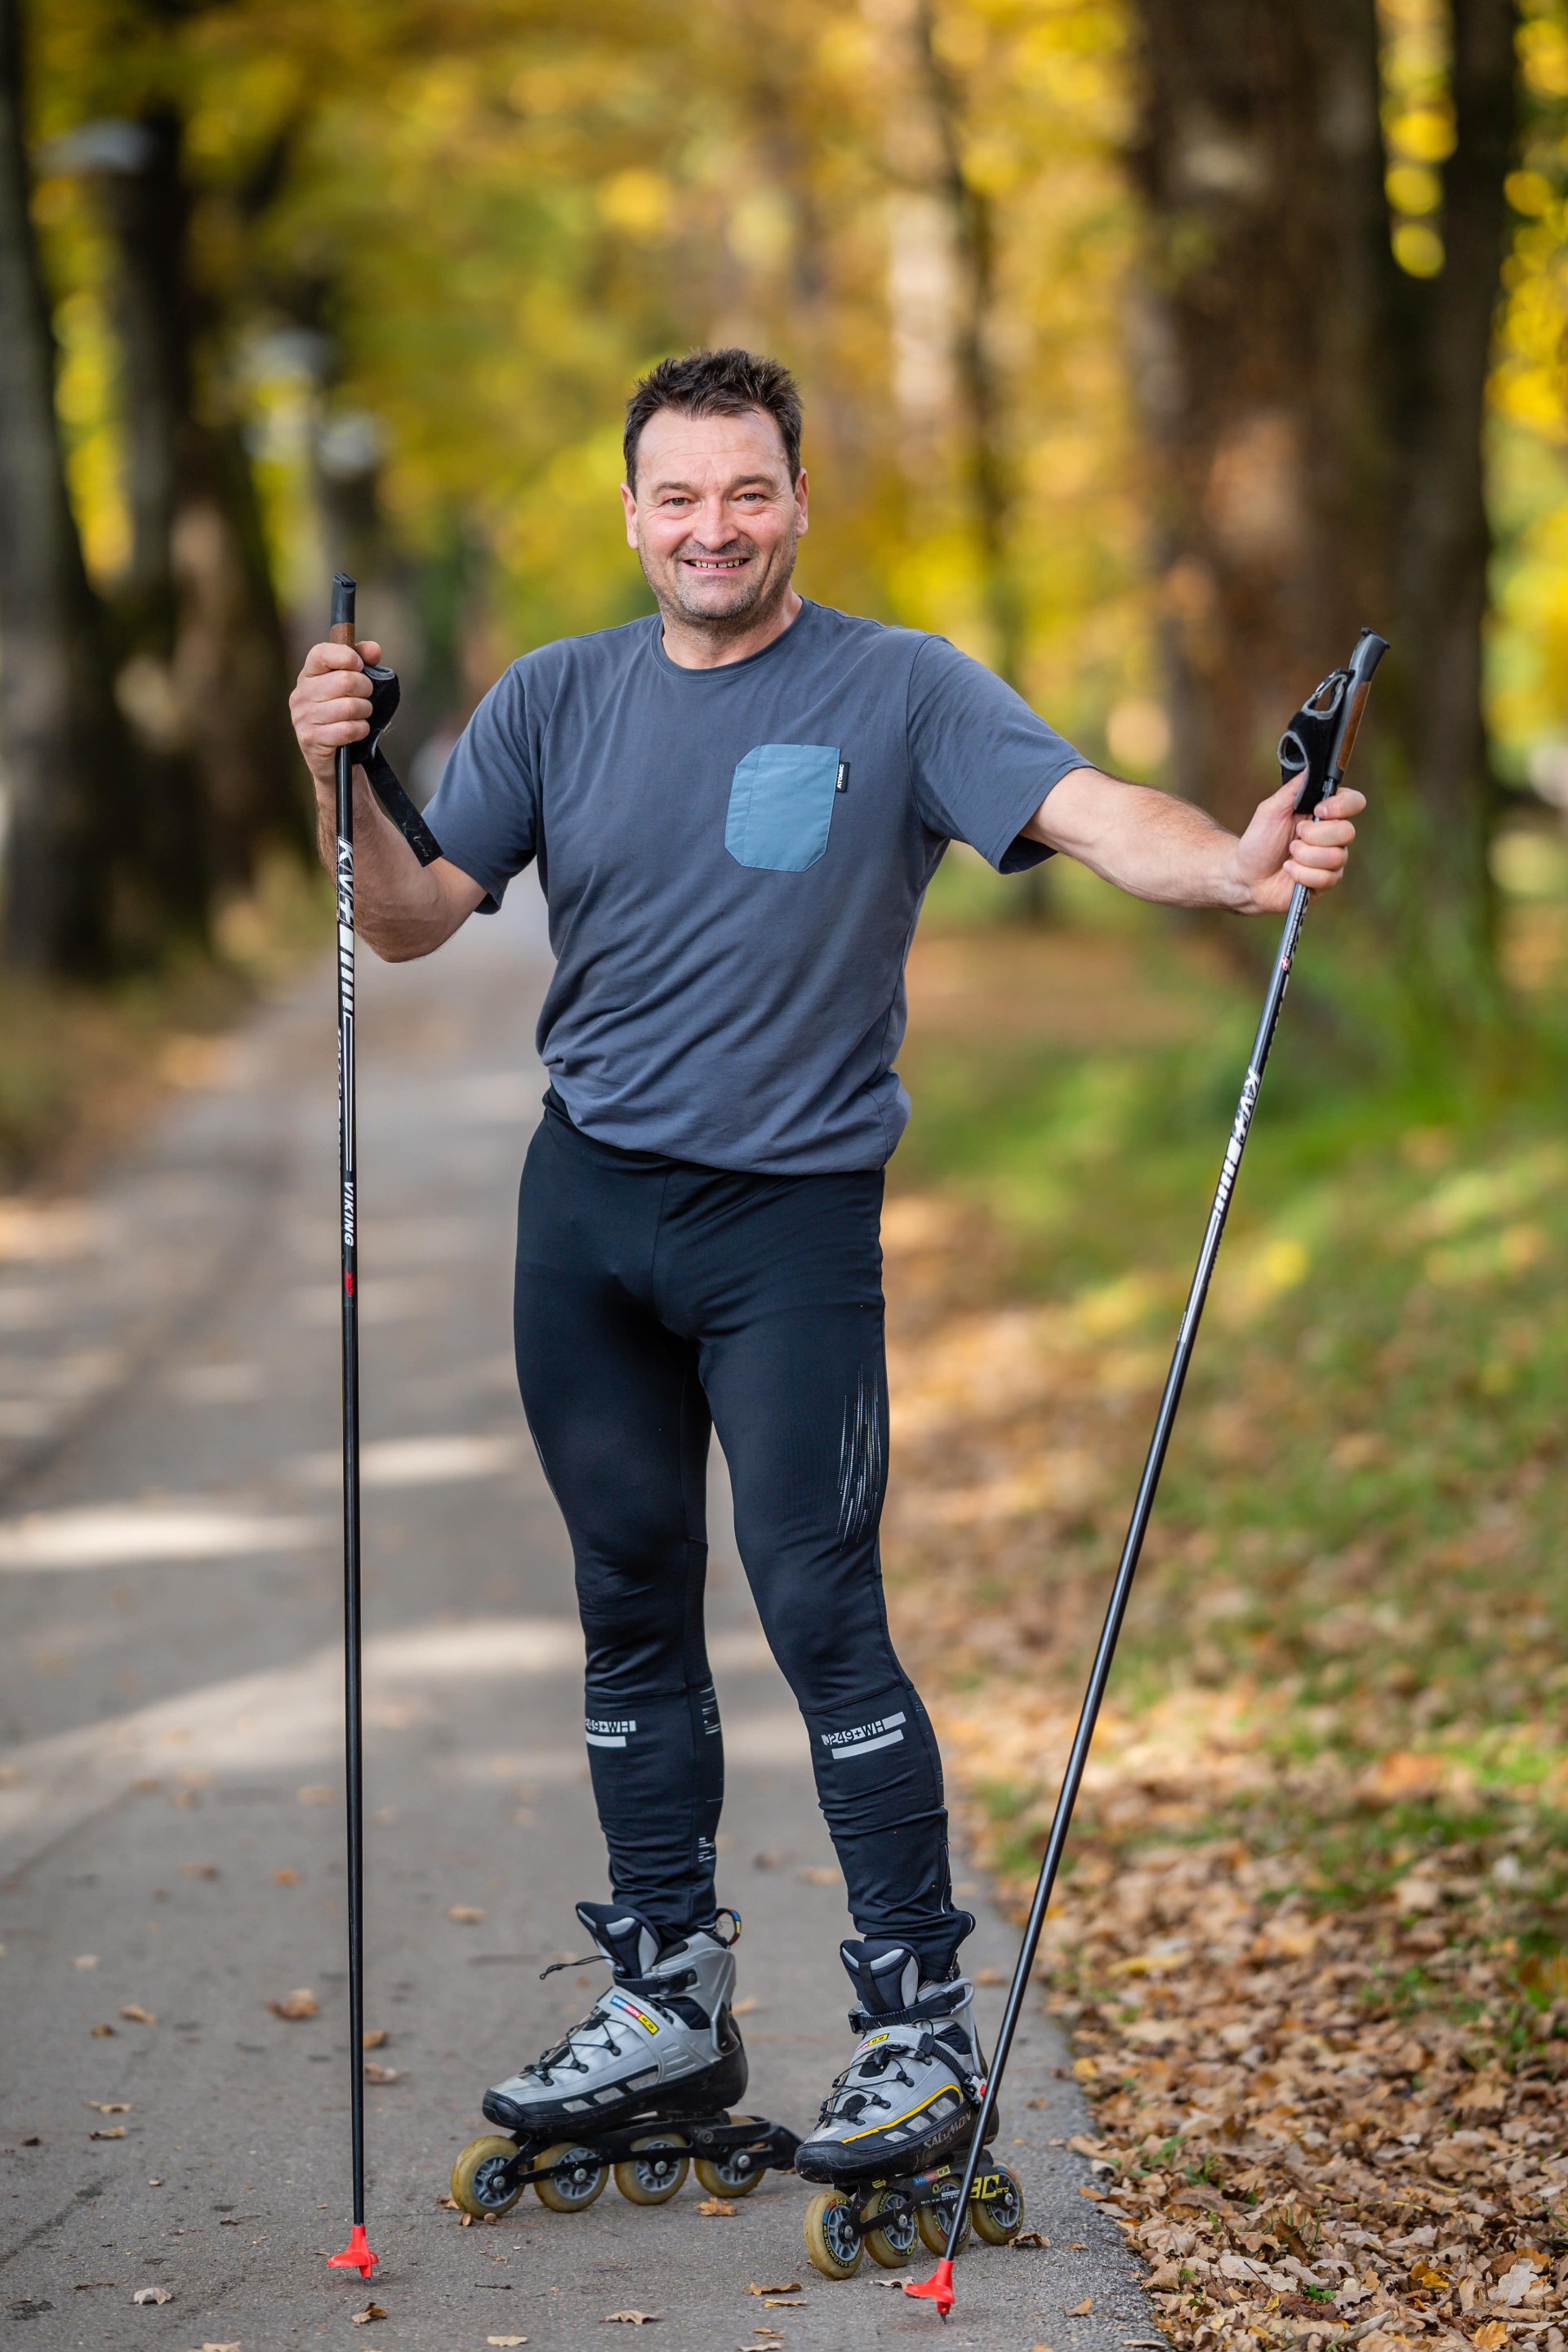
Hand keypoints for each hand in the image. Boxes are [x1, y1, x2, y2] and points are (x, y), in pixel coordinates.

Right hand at [288, 639, 382, 795]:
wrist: (335, 759)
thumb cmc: (345, 716)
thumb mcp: (354, 687)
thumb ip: (363, 662)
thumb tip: (374, 649)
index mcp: (308, 675)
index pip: (322, 653)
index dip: (347, 656)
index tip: (360, 666)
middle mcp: (300, 694)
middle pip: (344, 681)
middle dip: (366, 689)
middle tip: (366, 697)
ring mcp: (302, 717)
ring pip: (349, 706)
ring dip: (365, 712)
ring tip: (362, 716)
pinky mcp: (310, 738)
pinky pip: (347, 729)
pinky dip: (360, 730)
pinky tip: (358, 731)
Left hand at [1230, 777, 1363, 914]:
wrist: (1246, 876)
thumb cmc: (1259, 841)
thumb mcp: (1271, 809)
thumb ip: (1293, 789)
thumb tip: (1311, 767)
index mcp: (1325, 813)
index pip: (1354, 802)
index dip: (1341, 806)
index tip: (1318, 810)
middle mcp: (1333, 835)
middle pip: (1347, 832)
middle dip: (1314, 836)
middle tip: (1294, 837)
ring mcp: (1332, 859)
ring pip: (1337, 857)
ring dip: (1305, 856)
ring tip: (1289, 855)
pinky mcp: (1326, 881)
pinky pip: (1326, 878)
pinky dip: (1301, 874)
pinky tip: (1289, 871)